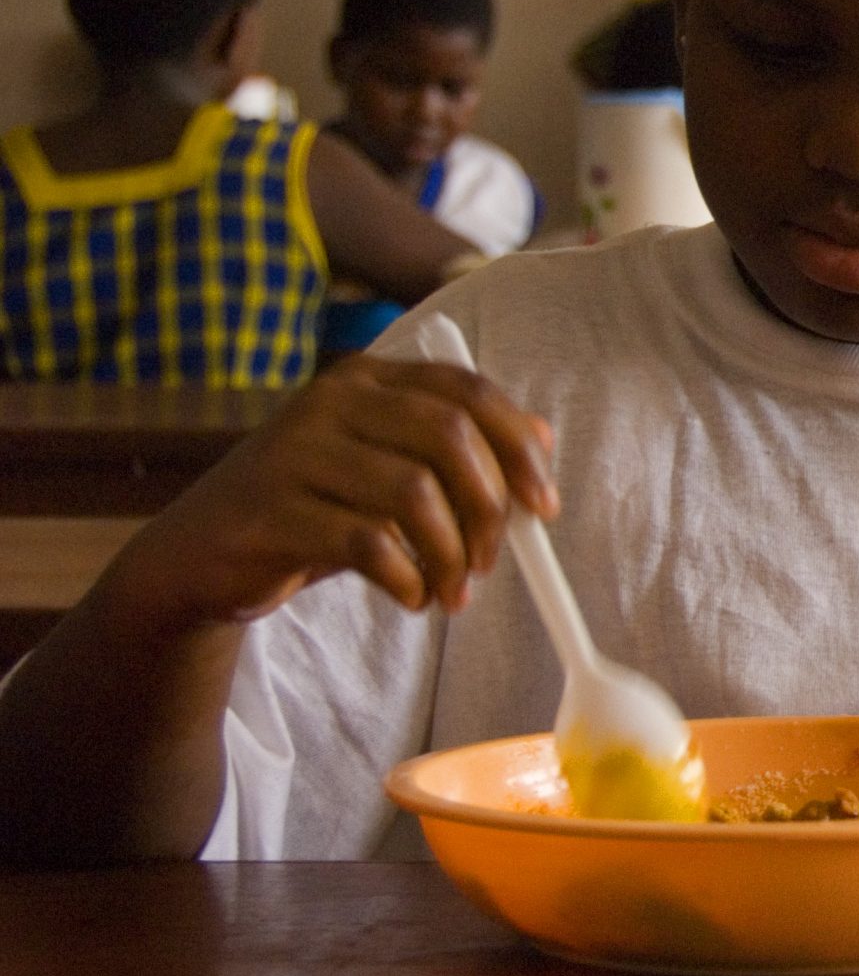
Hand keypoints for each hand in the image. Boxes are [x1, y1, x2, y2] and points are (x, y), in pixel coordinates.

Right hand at [83, 356, 556, 637]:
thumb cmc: (312, 510)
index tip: (543, 505)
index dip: (519, 446)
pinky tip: (411, 596)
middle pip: (451, 438)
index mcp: (366, 379)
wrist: (198, 557)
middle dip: (489, 508)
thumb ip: (450, 449)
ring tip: (451, 590)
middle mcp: (330, 401)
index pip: (467, 391)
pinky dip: (407, 578)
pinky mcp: (271, 511)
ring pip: (416, 493)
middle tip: (490, 561)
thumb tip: (541, 437)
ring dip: (451, 554)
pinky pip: (370, 543)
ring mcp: (294, 452)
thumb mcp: (382, 469)